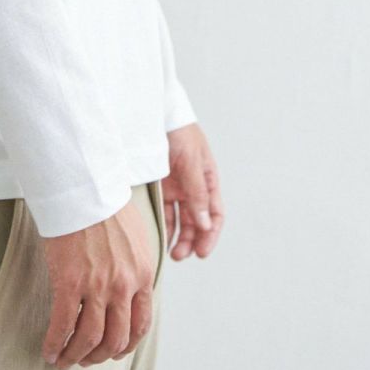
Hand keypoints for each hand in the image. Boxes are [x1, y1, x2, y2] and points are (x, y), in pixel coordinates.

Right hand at [39, 195, 155, 367]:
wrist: (84, 187)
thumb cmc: (106, 206)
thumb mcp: (136, 238)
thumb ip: (135, 267)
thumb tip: (128, 291)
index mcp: (143, 274)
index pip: (141, 324)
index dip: (126, 345)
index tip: (114, 351)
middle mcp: (124, 285)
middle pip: (116, 339)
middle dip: (100, 356)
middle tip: (86, 359)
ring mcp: (98, 286)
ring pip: (90, 339)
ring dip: (76, 356)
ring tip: (65, 361)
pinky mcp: (70, 283)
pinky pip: (63, 326)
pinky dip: (56, 344)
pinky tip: (49, 351)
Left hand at [162, 122, 222, 259]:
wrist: (154, 114)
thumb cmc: (179, 132)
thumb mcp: (191, 161)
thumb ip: (197, 193)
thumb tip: (206, 225)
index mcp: (208, 180)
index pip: (215, 213)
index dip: (211, 234)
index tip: (202, 252)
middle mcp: (193, 187)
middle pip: (197, 221)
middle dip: (192, 240)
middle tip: (181, 255)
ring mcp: (175, 187)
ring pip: (180, 220)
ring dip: (177, 237)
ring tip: (170, 253)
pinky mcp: (158, 187)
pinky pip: (163, 211)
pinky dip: (162, 226)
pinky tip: (158, 238)